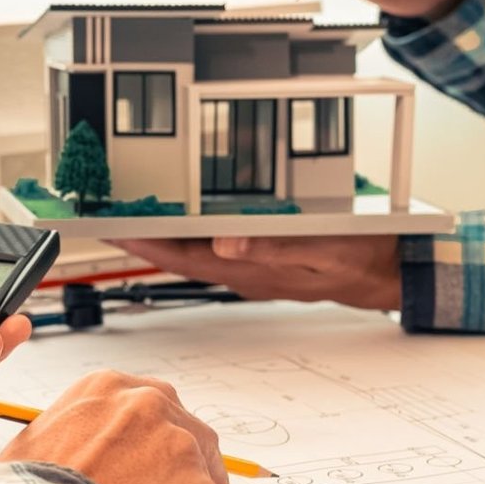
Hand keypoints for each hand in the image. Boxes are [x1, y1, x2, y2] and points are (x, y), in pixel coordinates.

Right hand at [0, 371, 234, 483]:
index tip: (145, 471)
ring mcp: (182, 448)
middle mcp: (151, 404)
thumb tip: (92, 454)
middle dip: (182, 474)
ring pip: (208, 479)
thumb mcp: (40, 439)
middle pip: (193, 437)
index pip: (156, 408)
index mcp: (109, 387)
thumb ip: (79, 431)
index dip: (154, 447)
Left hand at [120, 236, 401, 311]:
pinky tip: (174, 217)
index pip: (182, 257)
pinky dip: (186, 230)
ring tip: (124, 212)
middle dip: (137, 236)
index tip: (109, 225)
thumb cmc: (357, 257)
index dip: (143, 242)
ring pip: (190, 250)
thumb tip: (225, 244)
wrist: (385, 271)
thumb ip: (274, 249)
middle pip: (176, 254)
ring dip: (157, 233)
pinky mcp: (256, 256)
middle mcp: (240, 269)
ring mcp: (247, 264)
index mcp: (250, 270)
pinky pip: (210, 245)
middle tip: (99, 213)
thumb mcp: (323, 249)